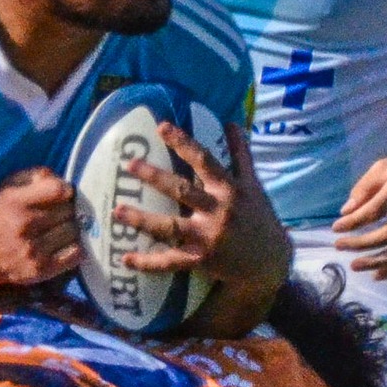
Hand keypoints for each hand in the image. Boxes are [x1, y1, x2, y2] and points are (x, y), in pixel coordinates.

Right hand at [0, 167, 80, 285]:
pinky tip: (64, 245)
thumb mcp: (8, 188)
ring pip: (73, 232)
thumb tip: (63, 182)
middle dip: (66, 210)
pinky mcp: (41, 270)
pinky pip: (75, 254)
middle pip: (68, 211)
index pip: (57, 190)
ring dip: (71, 229)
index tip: (62, 195)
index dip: (66, 190)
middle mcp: (24, 225)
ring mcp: (33, 250)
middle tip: (58, 214)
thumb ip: (36, 176)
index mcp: (14, 201)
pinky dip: (74, 248)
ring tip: (59, 230)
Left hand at [114, 123, 289, 289]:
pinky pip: (171, 262)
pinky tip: (125, 259)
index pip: (204, 160)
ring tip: (116, 210)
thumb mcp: (253, 184)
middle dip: (154, 177)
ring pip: (170, 227)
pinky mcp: (202, 260)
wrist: (270, 262)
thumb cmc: (258, 218)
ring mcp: (209, 237)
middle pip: (182, 190)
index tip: (161, 127)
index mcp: (230, 189)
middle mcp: (219, 211)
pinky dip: (148, 263)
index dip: (183, 142)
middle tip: (129, 164)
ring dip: (142, 219)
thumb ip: (241, 154)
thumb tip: (232, 122)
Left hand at [333, 148, 386, 279]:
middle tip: (338, 246)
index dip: (354, 222)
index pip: (375, 210)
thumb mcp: (386, 167)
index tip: (335, 227)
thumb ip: (364, 188)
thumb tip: (345, 212)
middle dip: (361, 244)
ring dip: (376, 261)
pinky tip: (377, 275)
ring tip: (354, 265)